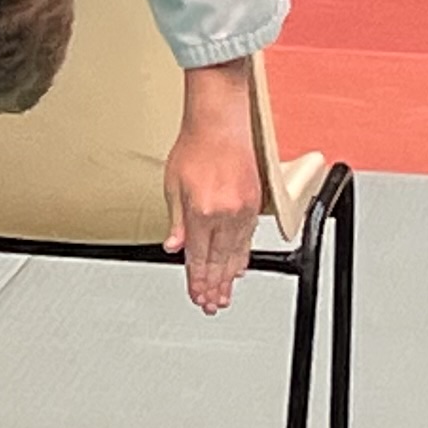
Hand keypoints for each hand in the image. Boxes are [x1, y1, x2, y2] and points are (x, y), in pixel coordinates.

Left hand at [165, 60, 263, 312]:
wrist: (219, 122)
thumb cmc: (195, 146)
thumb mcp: (173, 186)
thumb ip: (176, 222)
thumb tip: (174, 247)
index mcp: (202, 211)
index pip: (198, 256)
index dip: (196, 280)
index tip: (196, 295)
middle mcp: (225, 213)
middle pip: (219, 260)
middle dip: (214, 286)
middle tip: (211, 305)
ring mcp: (243, 209)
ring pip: (236, 252)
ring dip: (229, 277)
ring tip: (224, 295)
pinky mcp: (254, 202)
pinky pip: (248, 237)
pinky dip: (243, 255)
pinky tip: (239, 267)